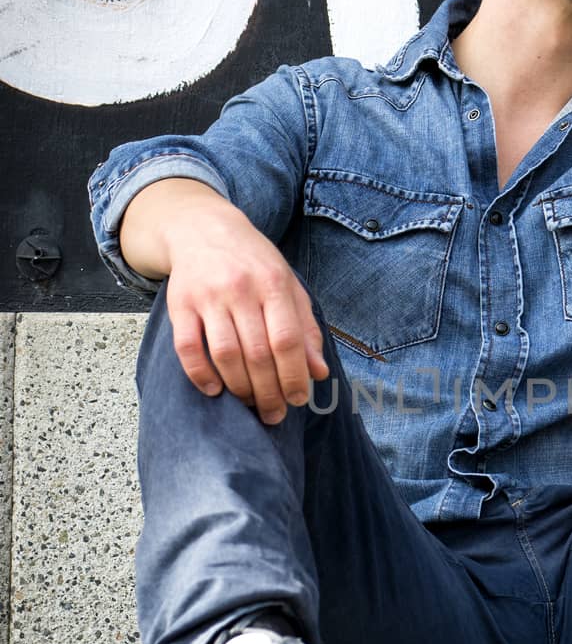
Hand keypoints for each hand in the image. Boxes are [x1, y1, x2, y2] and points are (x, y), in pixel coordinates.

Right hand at [163, 200, 329, 423]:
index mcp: (273, 283)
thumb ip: (305, 329)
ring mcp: (208, 296)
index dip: (294, 376)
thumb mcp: (289, 287)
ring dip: (240, 388)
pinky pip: (188, 348)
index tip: (298, 399)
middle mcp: (240, 289)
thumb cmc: (254, 264)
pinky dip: (201, 375)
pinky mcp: (180, 305)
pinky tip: (214, 390)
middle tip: (274, 414)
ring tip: (250, 404)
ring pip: (225, 354)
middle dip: (269, 392)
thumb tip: (319, 372)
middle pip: (258, 353)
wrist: (204, 229)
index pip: (287, 340)